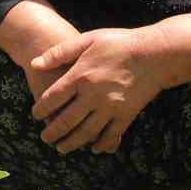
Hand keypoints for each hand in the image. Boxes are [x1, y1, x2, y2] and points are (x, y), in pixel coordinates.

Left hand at [29, 28, 170, 154]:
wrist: (156, 53)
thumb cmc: (119, 43)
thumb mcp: (87, 40)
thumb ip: (59, 53)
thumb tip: (34, 63)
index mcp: (80, 76)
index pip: (52, 98)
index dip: (40, 109)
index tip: (35, 115)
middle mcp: (93, 95)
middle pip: (66, 121)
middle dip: (53, 133)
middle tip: (45, 139)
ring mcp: (111, 107)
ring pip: (86, 132)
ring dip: (72, 143)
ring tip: (62, 148)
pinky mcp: (127, 114)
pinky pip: (111, 135)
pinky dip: (101, 144)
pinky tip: (94, 148)